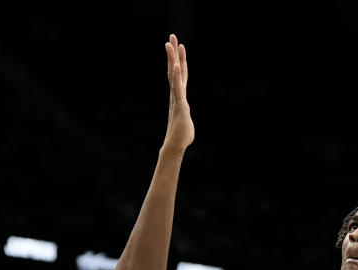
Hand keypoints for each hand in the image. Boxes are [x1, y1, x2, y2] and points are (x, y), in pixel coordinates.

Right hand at [162, 33, 193, 151]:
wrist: (176, 145)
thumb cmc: (182, 135)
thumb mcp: (187, 121)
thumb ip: (185, 115)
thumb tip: (184, 119)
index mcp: (179, 95)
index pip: (180, 74)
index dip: (180, 60)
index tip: (179, 46)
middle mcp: (176, 94)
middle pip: (174, 69)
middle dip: (174, 52)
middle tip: (172, 36)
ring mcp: (177, 98)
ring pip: (173, 74)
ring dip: (172, 58)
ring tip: (170, 44)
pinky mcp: (179, 104)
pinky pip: (177, 87)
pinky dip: (175, 75)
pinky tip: (174, 65)